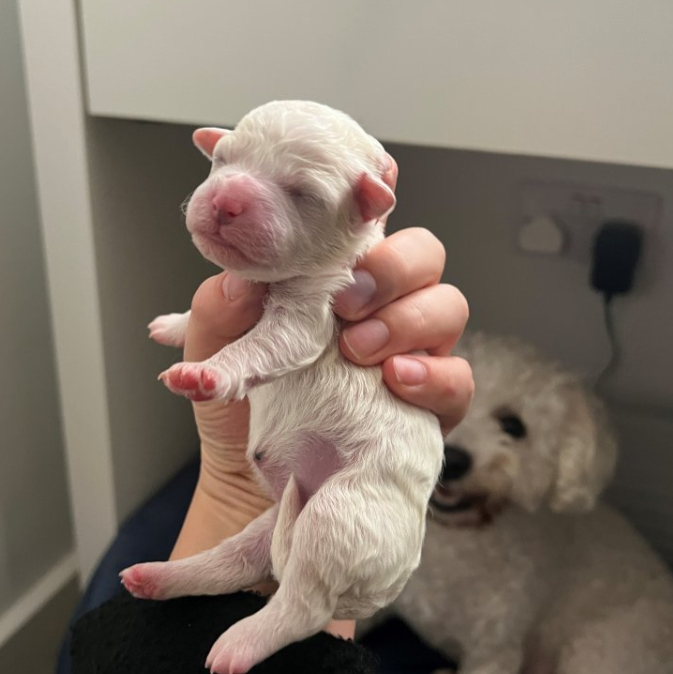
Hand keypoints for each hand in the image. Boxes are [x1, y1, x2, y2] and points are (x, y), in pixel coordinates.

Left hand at [169, 132, 471, 565]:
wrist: (254, 485)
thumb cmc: (241, 408)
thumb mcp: (213, 352)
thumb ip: (218, 307)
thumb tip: (239, 277)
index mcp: (335, 279)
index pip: (369, 221)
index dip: (377, 195)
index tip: (368, 188)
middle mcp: (382, 306)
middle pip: (424, 252)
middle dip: (394, 265)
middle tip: (347, 299)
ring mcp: (412, 351)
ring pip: (449, 304)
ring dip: (406, 319)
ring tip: (357, 349)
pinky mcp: (431, 402)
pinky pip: (458, 376)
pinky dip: (432, 375)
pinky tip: (395, 382)